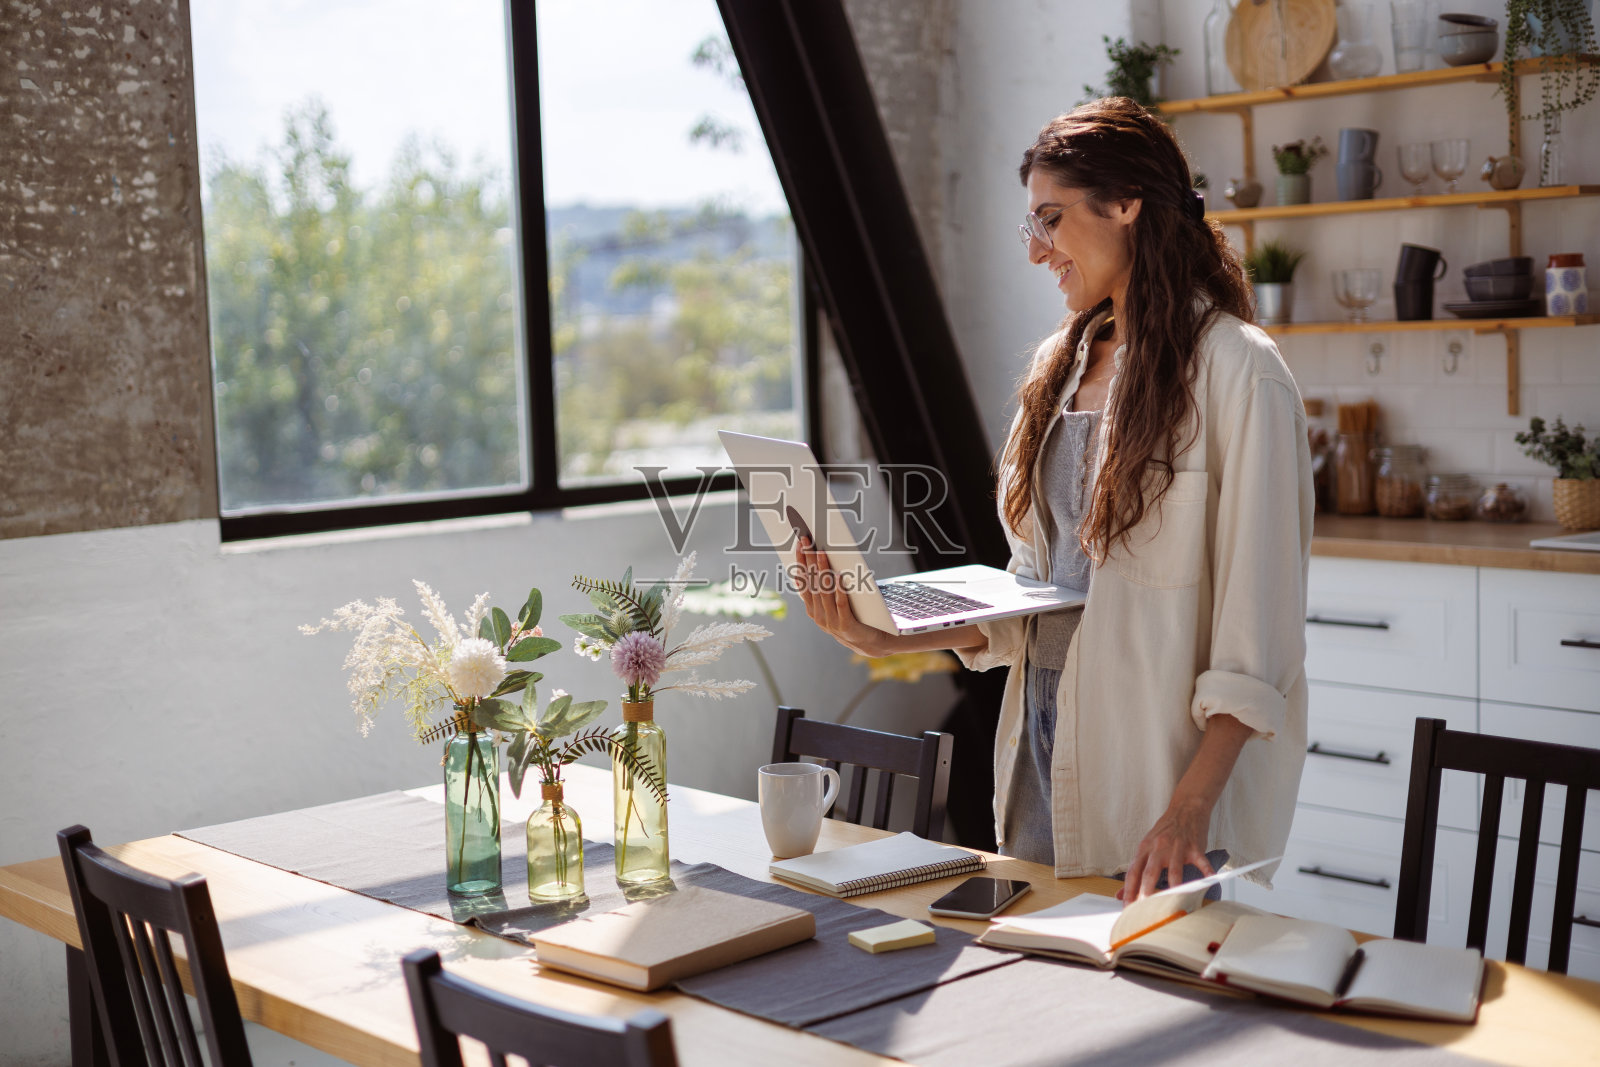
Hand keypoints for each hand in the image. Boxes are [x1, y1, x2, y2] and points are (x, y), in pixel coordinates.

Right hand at [793, 536, 891, 657]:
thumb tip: (820, 561)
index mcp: (812, 608)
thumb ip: (826, 587)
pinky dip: (839, 589)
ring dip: (822, 570)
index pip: (803, 581)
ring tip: (822, 553)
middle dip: (808, 560)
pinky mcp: (845, 625)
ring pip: (824, 591)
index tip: (800, 544)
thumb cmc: (851, 617)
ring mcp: (830, 621)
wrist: (867, 642)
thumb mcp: (833, 603)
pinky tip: (838, 576)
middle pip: (812, 583)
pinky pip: (841, 604)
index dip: (800, 562)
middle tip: (808, 541)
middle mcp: (818, 615)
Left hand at [1117, 796, 1213, 903]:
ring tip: (1170, 904)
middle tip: (1144, 910)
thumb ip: (1135, 870)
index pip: (1133, 873)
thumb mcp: (1146, 846)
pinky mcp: (1194, 847)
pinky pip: (1201, 862)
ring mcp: (1177, 848)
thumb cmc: (1166, 830)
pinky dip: (1206, 873)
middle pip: (1149, 873)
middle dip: (1145, 893)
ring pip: (1173, 870)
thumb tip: (1120, 894)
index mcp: (1144, 849)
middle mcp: (1158, 848)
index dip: (1128, 891)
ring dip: (1172, 888)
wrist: (1186, 808)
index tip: (1126, 909)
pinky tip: (1209, 883)